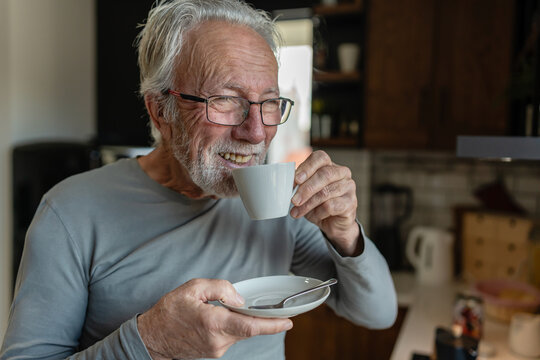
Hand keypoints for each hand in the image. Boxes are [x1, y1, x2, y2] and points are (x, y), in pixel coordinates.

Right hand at [137, 278, 292, 358]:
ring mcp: (216, 349)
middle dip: (262, 319)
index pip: (249, 326)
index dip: (272, 325)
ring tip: (230, 309)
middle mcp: (218, 340)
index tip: (288, 322)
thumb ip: (221, 288)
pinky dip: (234, 325)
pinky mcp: (214, 352)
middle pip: (249, 329)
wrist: (153, 337)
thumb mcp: (193, 288)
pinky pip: (231, 336)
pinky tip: (223, 317)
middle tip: (275, 311)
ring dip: (243, 320)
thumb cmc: (170, 311)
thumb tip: (240, 298)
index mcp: (213, 323)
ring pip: (240, 332)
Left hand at [290, 150, 360, 255]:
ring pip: (325, 192)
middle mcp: (342, 173)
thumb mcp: (306, 193)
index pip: (320, 158)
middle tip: (293, 200)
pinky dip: (318, 213)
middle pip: (324, 174)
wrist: (333, 223)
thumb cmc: (318, 204)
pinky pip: (331, 206)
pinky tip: (313, 217)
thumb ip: (299, 186)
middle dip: (306, 188)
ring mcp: (349, 187)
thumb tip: (286, 185)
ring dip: (308, 204)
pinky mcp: (351, 203)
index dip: (307, 167)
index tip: (296, 179)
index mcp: (329, 165)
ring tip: (296, 212)